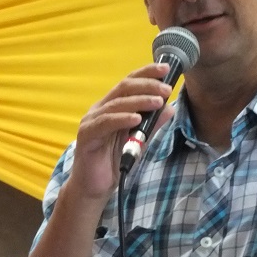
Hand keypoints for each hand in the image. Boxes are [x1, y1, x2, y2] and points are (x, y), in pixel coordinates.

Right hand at [68, 63, 174, 201]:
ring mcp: (92, 121)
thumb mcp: (138, 141)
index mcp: (112, 106)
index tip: (166, 69)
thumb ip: (152, 125)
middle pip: (124, 88)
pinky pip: (105, 123)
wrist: (94, 188)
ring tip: (158, 102)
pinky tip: (137, 118)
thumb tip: (170, 108)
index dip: (147, 73)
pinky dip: (122, 118)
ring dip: (139, 101)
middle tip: (166, 88)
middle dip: (147, 85)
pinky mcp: (86, 135)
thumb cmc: (113, 162)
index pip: (129, 83)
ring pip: (116, 104)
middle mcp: (100, 109)